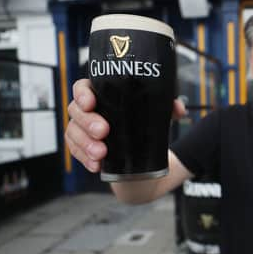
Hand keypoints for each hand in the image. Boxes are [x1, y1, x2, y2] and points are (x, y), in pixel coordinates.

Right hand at [65, 79, 186, 172]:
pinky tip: (95, 165)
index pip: (83, 87)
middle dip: (88, 122)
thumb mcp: (156, 114)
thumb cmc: (142, 124)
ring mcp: (82, 130)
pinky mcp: (83, 148)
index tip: (91, 102)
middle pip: (76, 111)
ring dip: (85, 144)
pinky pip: (76, 152)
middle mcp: (88, 111)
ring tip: (101, 153)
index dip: (82, 93)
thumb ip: (168, 108)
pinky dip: (84, 159)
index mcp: (101, 95)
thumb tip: (179, 108)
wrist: (141, 156)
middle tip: (103, 131)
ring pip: (73, 133)